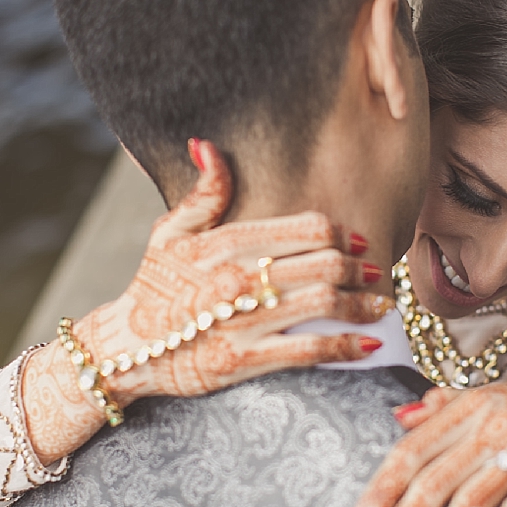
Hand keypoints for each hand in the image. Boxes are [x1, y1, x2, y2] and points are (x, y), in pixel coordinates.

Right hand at [23, 139, 391, 462]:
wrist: (124, 349)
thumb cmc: (152, 288)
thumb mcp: (169, 233)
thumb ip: (202, 192)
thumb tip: (209, 146)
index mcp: (226, 242)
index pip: (306, 227)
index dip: (340, 233)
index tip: (357, 241)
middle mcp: (238, 278)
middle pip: (324, 264)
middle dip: (360, 269)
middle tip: (376, 274)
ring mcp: (242, 320)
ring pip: (324, 304)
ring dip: (363, 305)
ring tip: (381, 306)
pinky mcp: (244, 361)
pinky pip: (309, 350)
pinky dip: (346, 345)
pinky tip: (368, 343)